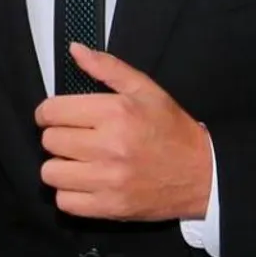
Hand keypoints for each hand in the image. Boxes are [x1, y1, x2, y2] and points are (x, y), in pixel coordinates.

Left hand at [36, 44, 210, 220]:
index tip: (58, 117)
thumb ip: (108, 68)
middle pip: (50, 141)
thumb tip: (75, 49)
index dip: (50, 113)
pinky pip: (65, 202)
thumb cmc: (172, 131)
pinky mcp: (110, 207)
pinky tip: (87, 183)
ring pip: (51, 173)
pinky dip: (70, 194)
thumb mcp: (147, 91)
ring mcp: (109, 180)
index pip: (51, 112)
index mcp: (116, 113)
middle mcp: (109, 147)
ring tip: (80, 162)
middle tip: (78, 140)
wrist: (205, 175)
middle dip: (59, 138)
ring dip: (61, 167)